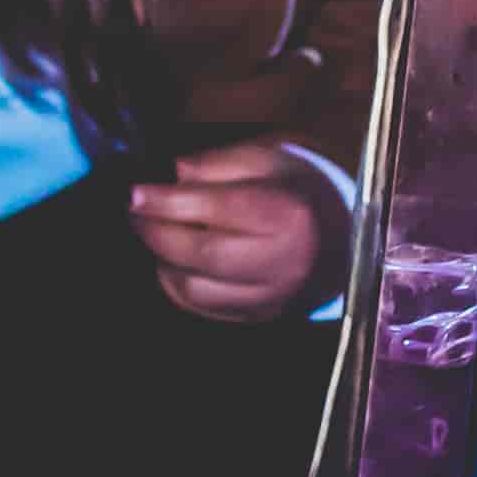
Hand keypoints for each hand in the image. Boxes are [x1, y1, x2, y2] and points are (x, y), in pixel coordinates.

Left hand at [129, 141, 348, 322]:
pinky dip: (179, 285)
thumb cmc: (295, 192)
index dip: (168, 203)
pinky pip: (204, 309)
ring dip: (165, 262)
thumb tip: (174, 176)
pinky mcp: (258, 316)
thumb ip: (217, 165)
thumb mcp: (265, 159)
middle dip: (158, 234)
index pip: (218, 209)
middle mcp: (282, 261)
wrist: (341, 238)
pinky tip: (176, 261)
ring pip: (197, 291)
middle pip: (204, 255)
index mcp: (287, 214)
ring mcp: (270, 296)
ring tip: (158, 234)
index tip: (136, 193)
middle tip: (136, 213)